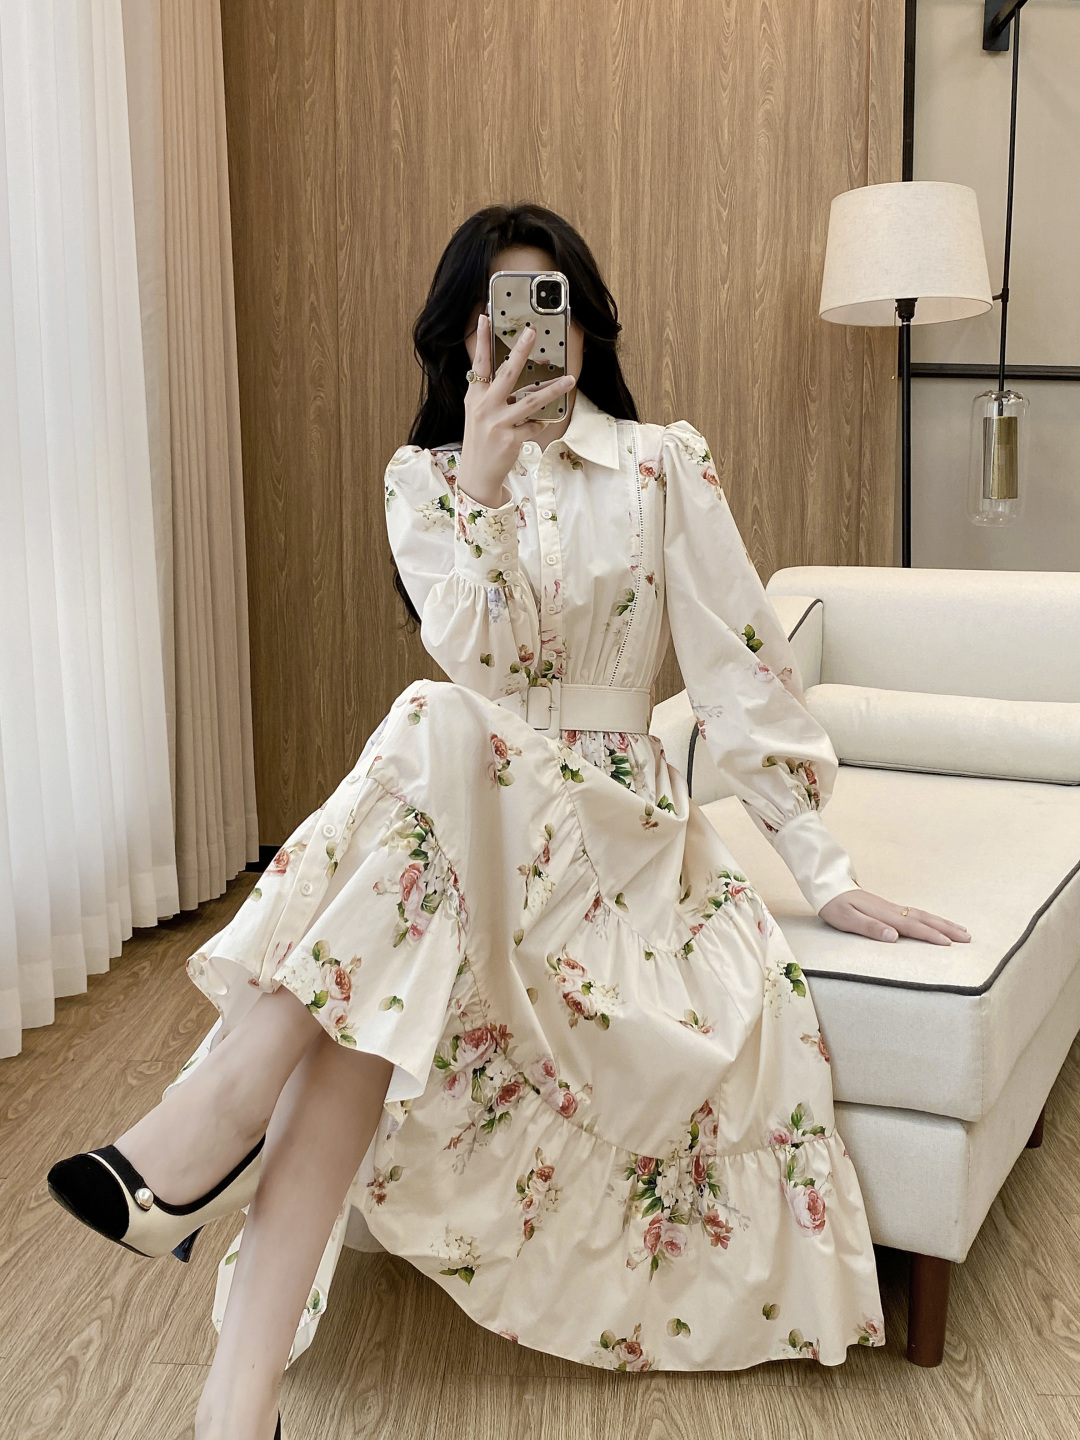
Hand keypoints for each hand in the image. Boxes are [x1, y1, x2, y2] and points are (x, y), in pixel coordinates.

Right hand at [459, 312, 575, 505]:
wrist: (477, 474)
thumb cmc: (480, 440)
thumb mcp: (478, 412)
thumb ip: (490, 393)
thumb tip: (511, 373)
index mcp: (475, 396)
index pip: (479, 363)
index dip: (483, 339)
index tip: (486, 318)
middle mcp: (484, 407)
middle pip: (506, 374)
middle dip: (520, 351)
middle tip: (532, 333)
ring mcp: (498, 424)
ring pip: (531, 401)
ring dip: (553, 389)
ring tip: (569, 379)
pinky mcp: (511, 440)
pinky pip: (534, 425)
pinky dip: (538, 425)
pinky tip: (536, 426)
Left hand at [817, 889, 970, 944]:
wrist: (829, 886)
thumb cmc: (835, 905)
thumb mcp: (846, 919)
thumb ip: (869, 927)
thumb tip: (893, 936)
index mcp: (883, 914)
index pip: (911, 926)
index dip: (930, 935)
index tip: (948, 944)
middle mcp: (891, 909)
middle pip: (924, 918)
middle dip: (946, 928)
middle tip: (968, 938)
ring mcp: (892, 908)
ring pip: (923, 915)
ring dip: (943, 923)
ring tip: (962, 931)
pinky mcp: (889, 908)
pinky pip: (916, 913)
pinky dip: (931, 919)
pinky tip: (937, 923)